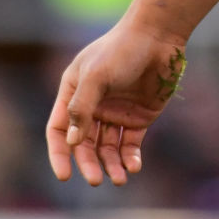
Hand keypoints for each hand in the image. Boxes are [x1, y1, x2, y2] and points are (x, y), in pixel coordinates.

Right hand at [46, 24, 189, 186]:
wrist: (159, 37)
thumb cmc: (122, 50)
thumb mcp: (96, 76)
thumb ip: (82, 108)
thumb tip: (71, 141)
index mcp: (73, 92)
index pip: (59, 130)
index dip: (59, 153)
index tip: (64, 176)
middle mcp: (92, 106)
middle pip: (84, 144)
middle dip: (89, 163)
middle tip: (96, 180)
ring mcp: (116, 112)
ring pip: (108, 148)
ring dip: (111, 165)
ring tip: (120, 179)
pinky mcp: (139, 117)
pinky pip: (130, 144)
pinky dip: (130, 157)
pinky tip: (134, 166)